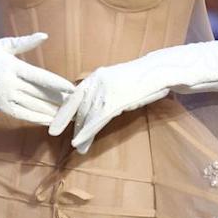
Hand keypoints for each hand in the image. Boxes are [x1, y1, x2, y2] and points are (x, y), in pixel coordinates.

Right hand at [0, 32, 74, 124]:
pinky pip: (20, 114)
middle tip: (76, 105)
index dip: (58, 85)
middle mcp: (10, 82)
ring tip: (67, 114)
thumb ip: (25, 42)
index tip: (73, 90)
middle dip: (59, 100)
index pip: (41, 77)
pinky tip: (48, 120)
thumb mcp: (3, 45)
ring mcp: (3, 95)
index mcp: (13, 65)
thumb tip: (44, 35)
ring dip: (50, 111)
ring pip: (32, 105)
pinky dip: (35, 117)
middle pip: (39, 94)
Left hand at [50, 40, 217, 153]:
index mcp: (97, 75)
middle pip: (76, 105)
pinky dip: (86, 132)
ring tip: (75, 146)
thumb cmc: (144, 79)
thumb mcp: (121, 84)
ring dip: (79, 132)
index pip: (74, 94)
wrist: (163, 71)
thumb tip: (95, 108)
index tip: (54, 122)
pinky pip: (97, 119)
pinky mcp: (116, 100)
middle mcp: (97, 80)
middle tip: (54, 135)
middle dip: (66, 121)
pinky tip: (79, 142)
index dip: (63, 109)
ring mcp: (106, 90)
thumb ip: (106, 93)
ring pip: (86, 115)